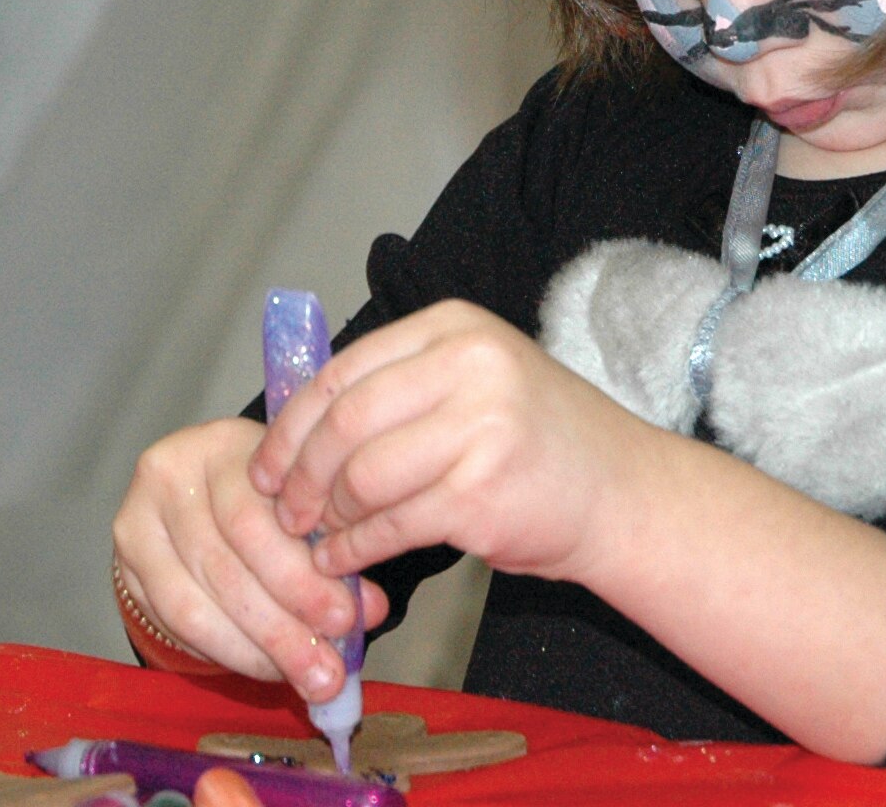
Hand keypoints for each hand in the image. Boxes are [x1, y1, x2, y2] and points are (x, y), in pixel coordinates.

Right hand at [113, 418, 385, 697]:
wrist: (200, 481)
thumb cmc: (267, 488)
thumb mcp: (301, 496)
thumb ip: (332, 545)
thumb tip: (369, 611)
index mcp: (225, 443)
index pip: (255, 519)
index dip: (301, 575)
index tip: (346, 619)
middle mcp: (171, 473)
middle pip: (226, 565)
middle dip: (283, 625)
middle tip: (326, 669)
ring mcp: (137, 519)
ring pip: (196, 603)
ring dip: (255, 650)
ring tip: (302, 678)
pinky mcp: (125, 564)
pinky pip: (174, 621)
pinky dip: (225, 650)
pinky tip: (263, 666)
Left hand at [249, 301, 635, 586]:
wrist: (620, 489)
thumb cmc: (538, 439)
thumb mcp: (477, 379)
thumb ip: (400, 387)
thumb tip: (292, 431)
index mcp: (458, 327)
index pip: (342, 372)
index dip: (289, 427)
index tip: (265, 467)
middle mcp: (470, 364)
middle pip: (343, 424)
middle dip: (298, 478)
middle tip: (286, 514)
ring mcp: (480, 426)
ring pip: (360, 479)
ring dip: (328, 519)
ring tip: (325, 536)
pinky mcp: (481, 493)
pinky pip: (388, 528)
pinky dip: (354, 551)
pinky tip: (349, 559)